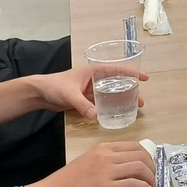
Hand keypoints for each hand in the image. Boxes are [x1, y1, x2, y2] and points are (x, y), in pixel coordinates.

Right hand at [28, 142, 156, 186]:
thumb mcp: (87, 162)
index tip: (150, 165)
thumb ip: (104, 161)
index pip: (133, 145)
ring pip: (139, 167)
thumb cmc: (67, 182)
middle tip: (153, 176)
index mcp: (102, 148)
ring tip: (151, 185)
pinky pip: (133, 184)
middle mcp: (106, 156)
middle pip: (140, 154)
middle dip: (152, 166)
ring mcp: (107, 171)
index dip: (146, 155)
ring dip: (150, 177)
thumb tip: (123, 168)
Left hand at [33, 66, 147, 122]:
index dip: (132, 73)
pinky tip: (116, 113)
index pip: (117, 69)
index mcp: (94, 70)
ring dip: (122, 99)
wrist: (40, 93)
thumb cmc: (55, 86)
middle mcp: (95, 78)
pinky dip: (110, 105)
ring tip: (133, 108)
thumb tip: (96, 116)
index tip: (145, 79)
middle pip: (117, 82)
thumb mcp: (70, 94)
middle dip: (130, 90)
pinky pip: (102, 101)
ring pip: (111, 93)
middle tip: (141, 102)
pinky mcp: (85, 98)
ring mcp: (90, 88)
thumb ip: (83, 105)